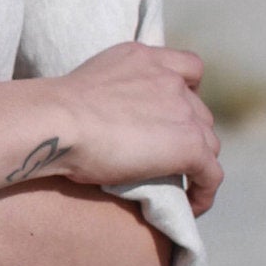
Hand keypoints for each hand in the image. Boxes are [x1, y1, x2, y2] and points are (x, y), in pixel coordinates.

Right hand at [26, 43, 222, 216]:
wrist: (58, 122)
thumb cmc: (54, 114)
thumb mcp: (86, 88)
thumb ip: (107, 95)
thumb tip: (101, 123)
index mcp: (144, 59)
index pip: (188, 68)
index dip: (189, 92)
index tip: (176, 114)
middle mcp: (168, 79)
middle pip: (199, 111)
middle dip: (188, 134)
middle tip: (168, 160)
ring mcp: (183, 111)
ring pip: (209, 142)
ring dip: (197, 163)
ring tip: (181, 186)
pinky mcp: (189, 145)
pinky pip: (211, 173)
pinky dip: (205, 191)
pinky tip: (193, 207)